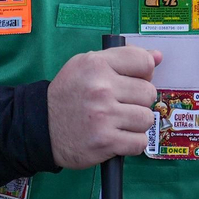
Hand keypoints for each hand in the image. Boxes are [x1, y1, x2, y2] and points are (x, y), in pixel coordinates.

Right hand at [46, 46, 161, 169]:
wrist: (41, 126)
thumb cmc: (69, 95)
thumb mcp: (86, 65)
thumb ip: (122, 58)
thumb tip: (157, 57)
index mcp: (96, 64)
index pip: (143, 62)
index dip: (144, 73)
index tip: (133, 80)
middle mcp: (100, 88)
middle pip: (148, 93)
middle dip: (138, 101)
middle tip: (120, 104)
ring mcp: (104, 116)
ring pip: (147, 119)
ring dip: (136, 123)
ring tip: (118, 121)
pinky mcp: (106, 142)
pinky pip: (140, 142)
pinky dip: (132, 142)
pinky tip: (117, 136)